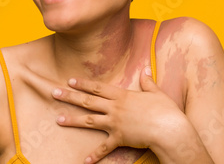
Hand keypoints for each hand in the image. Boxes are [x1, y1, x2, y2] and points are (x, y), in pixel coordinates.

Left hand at [51, 67, 185, 162]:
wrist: (169, 129)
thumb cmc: (165, 110)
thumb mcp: (157, 93)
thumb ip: (148, 82)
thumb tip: (146, 70)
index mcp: (122, 96)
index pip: (98, 87)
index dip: (83, 83)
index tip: (70, 80)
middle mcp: (115, 108)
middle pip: (88, 101)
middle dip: (69, 96)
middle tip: (53, 93)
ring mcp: (115, 123)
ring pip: (89, 120)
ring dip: (72, 120)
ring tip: (58, 119)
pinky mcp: (119, 138)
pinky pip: (104, 148)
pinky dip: (95, 155)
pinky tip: (84, 160)